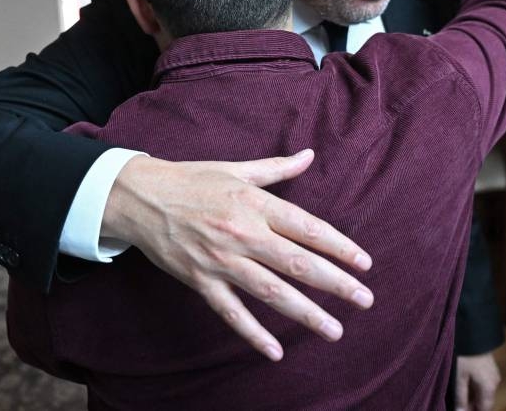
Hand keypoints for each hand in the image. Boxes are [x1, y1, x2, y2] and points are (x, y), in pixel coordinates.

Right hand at [102, 149, 373, 361]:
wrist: (140, 198)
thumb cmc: (192, 180)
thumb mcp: (236, 169)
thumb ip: (277, 168)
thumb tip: (309, 154)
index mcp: (254, 204)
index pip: (307, 228)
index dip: (339, 246)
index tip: (364, 263)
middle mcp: (242, 233)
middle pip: (298, 262)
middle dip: (335, 283)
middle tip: (365, 299)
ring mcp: (221, 260)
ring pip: (271, 291)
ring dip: (306, 312)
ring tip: (335, 330)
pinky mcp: (201, 281)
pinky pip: (231, 312)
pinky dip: (253, 333)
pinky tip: (275, 352)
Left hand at [455, 352, 500, 410]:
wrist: (473, 333)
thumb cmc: (465, 355)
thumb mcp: (459, 377)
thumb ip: (461, 397)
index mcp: (489, 387)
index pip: (485, 408)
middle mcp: (495, 382)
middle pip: (485, 401)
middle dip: (473, 405)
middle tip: (459, 405)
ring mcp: (494, 374)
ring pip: (484, 392)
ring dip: (473, 397)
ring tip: (459, 397)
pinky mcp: (490, 367)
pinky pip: (484, 384)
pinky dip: (475, 388)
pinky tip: (464, 386)